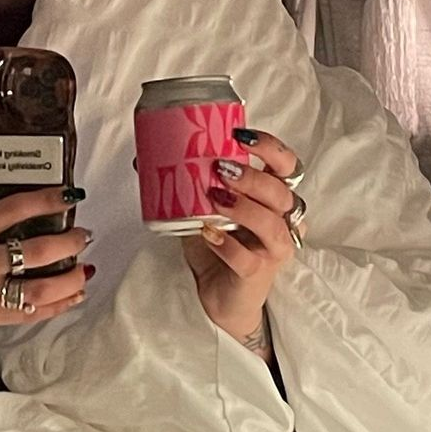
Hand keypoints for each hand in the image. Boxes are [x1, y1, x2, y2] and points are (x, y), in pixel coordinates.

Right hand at [0, 187, 92, 337]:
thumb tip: (17, 222)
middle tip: (82, 235)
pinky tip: (73, 296)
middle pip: (38, 250)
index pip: (15, 209)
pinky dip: (58, 305)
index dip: (47, 200)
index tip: (68, 196)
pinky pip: (31, 313)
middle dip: (69, 241)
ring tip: (84, 269)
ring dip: (70, 278)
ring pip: (42, 287)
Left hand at [182, 129, 302, 356]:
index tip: (241, 136)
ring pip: (271, 224)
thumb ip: (188, 185)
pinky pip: (247, 258)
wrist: (218, 294)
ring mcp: (273, 249)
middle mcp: (282, 221)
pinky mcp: (258, 273)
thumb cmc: (217, 247)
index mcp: (274, 198)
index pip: (287, 165)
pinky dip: (226, 244)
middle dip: (251, 177)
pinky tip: (208, 233)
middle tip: (221, 169)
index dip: (271, 147)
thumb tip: (143, 158)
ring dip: (242, 207)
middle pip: (281, 192)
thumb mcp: (202, 209)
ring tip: (214, 197)